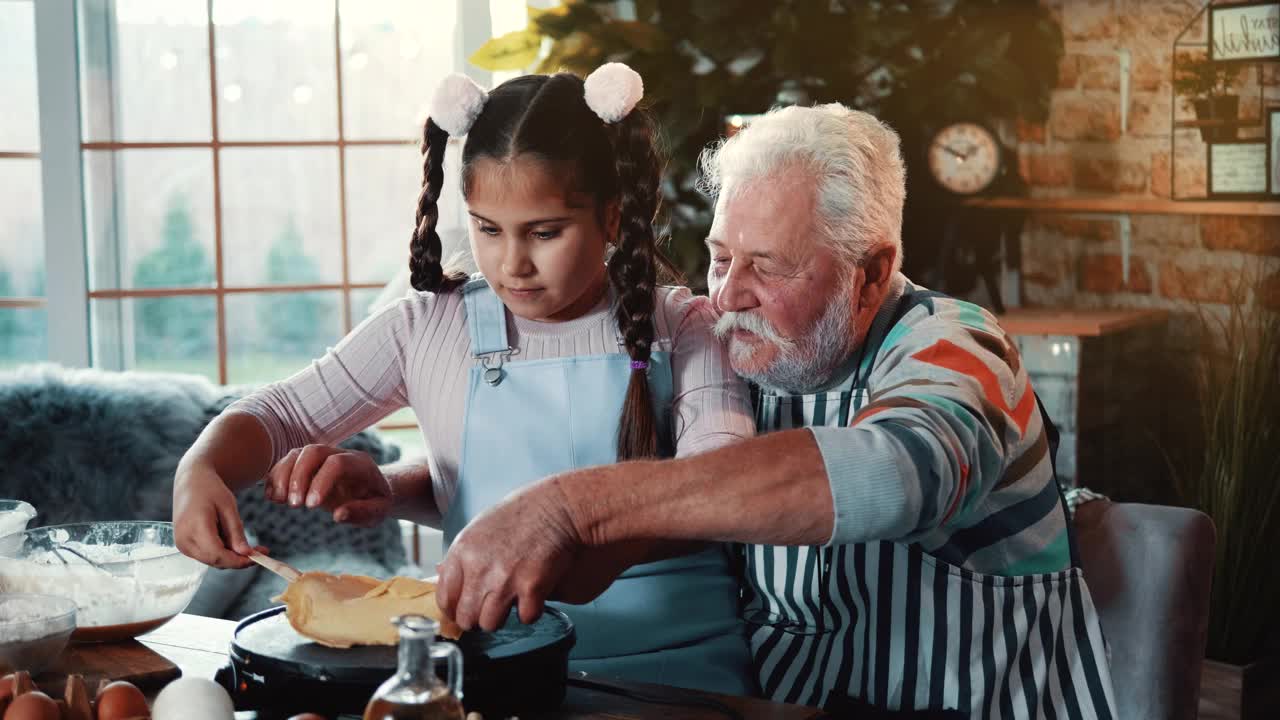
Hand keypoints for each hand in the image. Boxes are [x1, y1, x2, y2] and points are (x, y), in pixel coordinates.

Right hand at [174, 465, 266, 568]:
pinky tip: (229, 537)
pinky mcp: (183, 545)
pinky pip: (206, 555)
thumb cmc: (210, 490)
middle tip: (259, 550)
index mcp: (195, 527)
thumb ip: (236, 532)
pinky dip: (221, 551)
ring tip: (243, 538)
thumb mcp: (228, 506)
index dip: (239, 561)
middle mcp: (184, 540)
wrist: (191, 482)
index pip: (218, 555)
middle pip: (215, 561)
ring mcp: (182, 544)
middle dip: (238, 560)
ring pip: (212, 560)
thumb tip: (246, 554)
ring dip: (231, 555)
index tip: (258, 558)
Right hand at [264, 444, 392, 526]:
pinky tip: (272, 497)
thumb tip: (338, 515)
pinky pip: (286, 462)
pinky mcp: (307, 463)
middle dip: (298, 476)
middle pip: (313, 451)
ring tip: (278, 501)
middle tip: (294, 505)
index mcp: (360, 463)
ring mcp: (321, 456)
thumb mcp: (379, 511)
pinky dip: (275, 477)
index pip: (337, 463)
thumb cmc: (376, 501)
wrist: (371, 489)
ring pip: (296, 454)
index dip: (321, 482)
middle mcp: (339, 453)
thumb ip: (362, 513)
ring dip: (283, 476)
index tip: (311, 507)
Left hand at [435, 479, 584, 631]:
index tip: (463, 611)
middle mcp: (479, 568)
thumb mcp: (480, 527)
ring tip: (513, 600)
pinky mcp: (532, 587)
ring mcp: (505, 579)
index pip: (444, 598)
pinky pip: (525, 617)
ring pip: (491, 624)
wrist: (559, 505)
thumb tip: (442, 575)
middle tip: (491, 607)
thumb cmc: (523, 512)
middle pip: (466, 618)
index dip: (454, 610)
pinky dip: (532, 611)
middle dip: (478, 617)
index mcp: (463, 550)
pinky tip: (535, 595)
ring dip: (503, 617)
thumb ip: (463, 555)